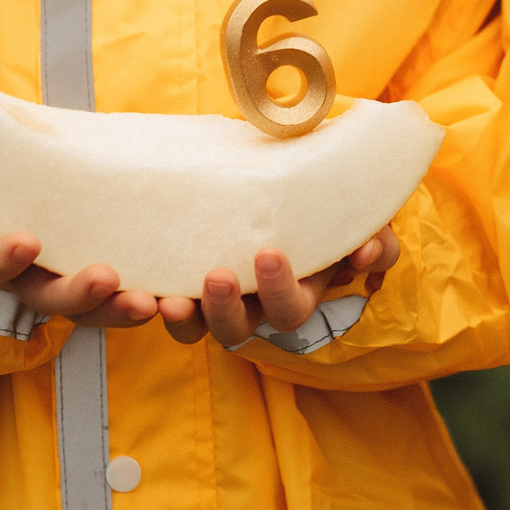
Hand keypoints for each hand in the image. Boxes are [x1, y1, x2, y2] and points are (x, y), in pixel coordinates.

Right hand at [0, 145, 159, 327]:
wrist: (23, 171)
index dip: (3, 259)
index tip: (27, 241)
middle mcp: (25, 276)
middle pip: (46, 299)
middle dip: (76, 294)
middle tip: (107, 278)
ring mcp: (65, 279)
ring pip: (91, 309)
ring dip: (119, 309)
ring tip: (152, 301)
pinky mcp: (105, 275)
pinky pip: (124, 296)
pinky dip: (150, 298)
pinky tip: (178, 297)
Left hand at [156, 226, 399, 347]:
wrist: (284, 179)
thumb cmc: (324, 204)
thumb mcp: (358, 219)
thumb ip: (373, 237)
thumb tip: (366, 253)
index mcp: (297, 290)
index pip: (288, 310)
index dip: (279, 290)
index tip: (267, 253)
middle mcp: (254, 304)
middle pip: (239, 330)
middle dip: (227, 309)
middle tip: (217, 276)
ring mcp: (217, 297)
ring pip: (197, 327)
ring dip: (183, 318)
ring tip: (167, 298)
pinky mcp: (184, 280)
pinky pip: (165, 302)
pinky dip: (149, 301)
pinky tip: (136, 286)